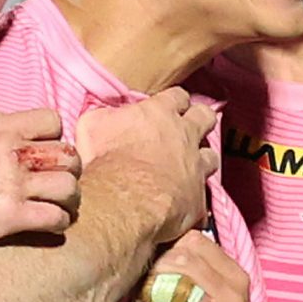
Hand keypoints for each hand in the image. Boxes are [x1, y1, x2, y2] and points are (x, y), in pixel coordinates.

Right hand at [0, 108, 80, 248]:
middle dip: (67, 167)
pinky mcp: (11, 218)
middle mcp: (14, 155)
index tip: (43, 148)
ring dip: (69, 196)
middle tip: (57, 178)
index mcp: (0, 129)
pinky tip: (51, 223)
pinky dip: (59, 221)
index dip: (52, 135)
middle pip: (68, 155)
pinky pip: (55, 218)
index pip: (52, 121)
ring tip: (61, 203)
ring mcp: (15, 187)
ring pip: (69, 187)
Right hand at [76, 89, 217, 242]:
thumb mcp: (92, 126)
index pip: (177, 96)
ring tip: (189, 168)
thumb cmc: (104, 160)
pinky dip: (193, 198)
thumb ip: (107, 117)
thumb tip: (110, 117)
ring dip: (201, 160)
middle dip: (200, 120)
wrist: (121, 201)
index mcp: (160, 113)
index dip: (174, 101)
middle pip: (205, 117)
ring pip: (211, 156)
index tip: (167, 108)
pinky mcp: (198, 198)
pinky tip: (183, 204)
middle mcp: (185, 135)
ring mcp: (196, 166)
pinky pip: (202, 196)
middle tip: (188, 129)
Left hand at [128, 233, 255, 301]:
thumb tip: (148, 241)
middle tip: (139, 288)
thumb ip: (188, 270)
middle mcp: (232, 295)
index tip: (151, 267)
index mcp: (234, 275)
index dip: (163, 248)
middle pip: (181, 260)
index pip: (192, 240)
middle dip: (151, 269)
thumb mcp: (208, 297)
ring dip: (147, 294)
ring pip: (176, 287)